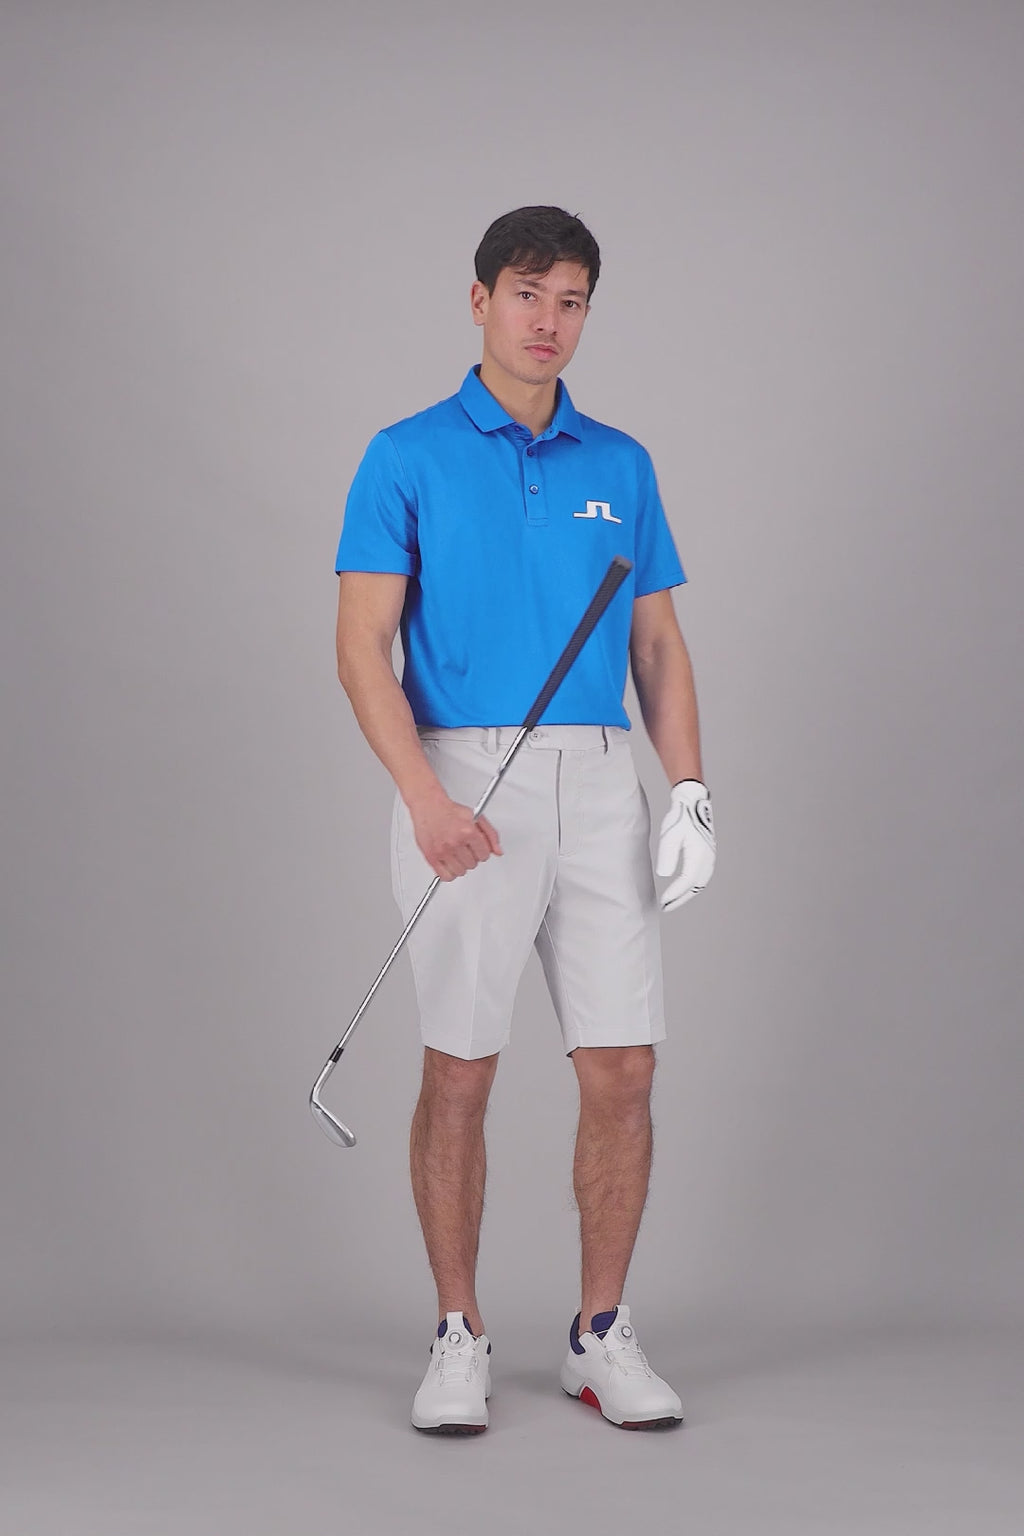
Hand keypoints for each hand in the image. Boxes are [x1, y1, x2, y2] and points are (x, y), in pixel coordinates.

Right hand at [409, 791, 502, 881]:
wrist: (428, 806)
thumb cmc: (450, 811)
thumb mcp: (476, 817)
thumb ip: (491, 834)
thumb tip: (498, 852)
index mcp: (468, 832)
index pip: (484, 855)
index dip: (481, 851)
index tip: (477, 848)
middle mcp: (455, 842)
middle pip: (473, 864)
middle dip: (471, 857)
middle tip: (465, 848)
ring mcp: (443, 851)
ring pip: (461, 872)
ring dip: (461, 865)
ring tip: (457, 854)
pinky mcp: (431, 857)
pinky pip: (446, 877)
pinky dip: (450, 873)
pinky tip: (449, 863)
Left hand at [655, 780, 715, 911]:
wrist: (693, 802)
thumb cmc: (681, 817)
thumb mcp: (670, 835)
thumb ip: (667, 855)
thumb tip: (664, 875)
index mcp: (699, 855)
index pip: (686, 882)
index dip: (674, 894)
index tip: (662, 902)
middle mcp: (708, 859)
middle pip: (695, 887)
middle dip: (681, 899)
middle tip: (666, 907)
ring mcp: (710, 857)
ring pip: (700, 883)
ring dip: (687, 894)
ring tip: (673, 901)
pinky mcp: (708, 854)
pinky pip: (702, 876)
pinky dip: (693, 886)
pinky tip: (683, 888)